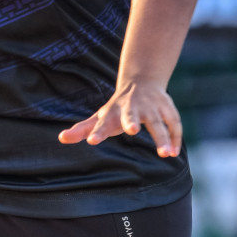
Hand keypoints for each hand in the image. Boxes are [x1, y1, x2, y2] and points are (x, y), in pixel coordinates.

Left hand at [58, 80, 181, 157]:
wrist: (141, 82)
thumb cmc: (116, 107)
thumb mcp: (99, 117)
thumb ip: (82, 129)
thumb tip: (61, 138)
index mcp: (112, 113)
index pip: (102, 123)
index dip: (97, 132)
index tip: (91, 141)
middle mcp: (131, 108)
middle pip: (131, 114)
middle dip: (131, 120)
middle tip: (131, 130)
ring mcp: (150, 107)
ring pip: (158, 122)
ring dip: (162, 137)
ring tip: (165, 154)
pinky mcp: (167, 108)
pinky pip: (174, 123)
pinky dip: (175, 138)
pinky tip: (174, 153)